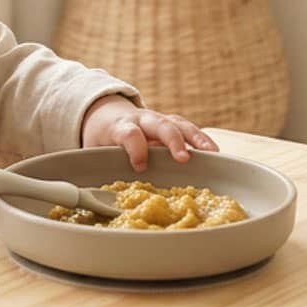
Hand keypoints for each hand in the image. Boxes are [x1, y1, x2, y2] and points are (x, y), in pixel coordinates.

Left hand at [80, 96, 217, 171]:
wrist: (106, 112)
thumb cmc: (101, 138)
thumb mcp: (92, 150)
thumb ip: (99, 167)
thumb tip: (97, 195)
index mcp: (119, 127)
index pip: (129, 133)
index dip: (136, 148)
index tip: (140, 166)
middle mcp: (141, 119)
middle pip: (160, 125)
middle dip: (172, 141)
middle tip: (183, 158)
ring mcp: (158, 120)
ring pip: (179, 124)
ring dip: (195, 138)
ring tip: (211, 153)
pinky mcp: (170, 123)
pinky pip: (188, 128)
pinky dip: (201, 139)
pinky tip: (214, 152)